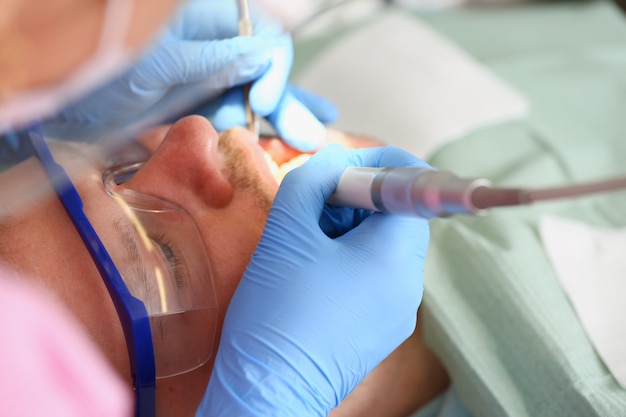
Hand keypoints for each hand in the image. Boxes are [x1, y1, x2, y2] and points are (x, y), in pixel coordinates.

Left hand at [41, 0, 334, 149]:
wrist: (57, 103)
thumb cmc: (96, 70)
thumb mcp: (159, 60)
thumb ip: (215, 58)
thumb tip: (266, 55)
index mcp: (203, 19)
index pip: (260, 39)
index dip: (271, 72)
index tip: (263, 105)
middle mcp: (208, 44)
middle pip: (261, 72)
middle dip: (286, 103)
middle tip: (309, 135)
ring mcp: (199, 74)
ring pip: (249, 94)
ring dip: (276, 119)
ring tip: (304, 139)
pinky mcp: (189, 101)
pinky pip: (228, 110)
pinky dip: (250, 126)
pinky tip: (275, 135)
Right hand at [196, 145, 429, 416]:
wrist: (267, 394)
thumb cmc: (276, 313)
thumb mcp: (287, 233)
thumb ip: (313, 180)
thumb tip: (336, 158)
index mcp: (395, 256)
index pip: (411, 188)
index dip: (374, 165)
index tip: (335, 166)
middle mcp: (409, 285)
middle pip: (394, 217)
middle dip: (352, 200)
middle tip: (308, 208)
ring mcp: (398, 312)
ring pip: (381, 247)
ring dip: (346, 230)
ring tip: (302, 245)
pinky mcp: (380, 330)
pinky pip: (374, 278)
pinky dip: (347, 261)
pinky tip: (309, 274)